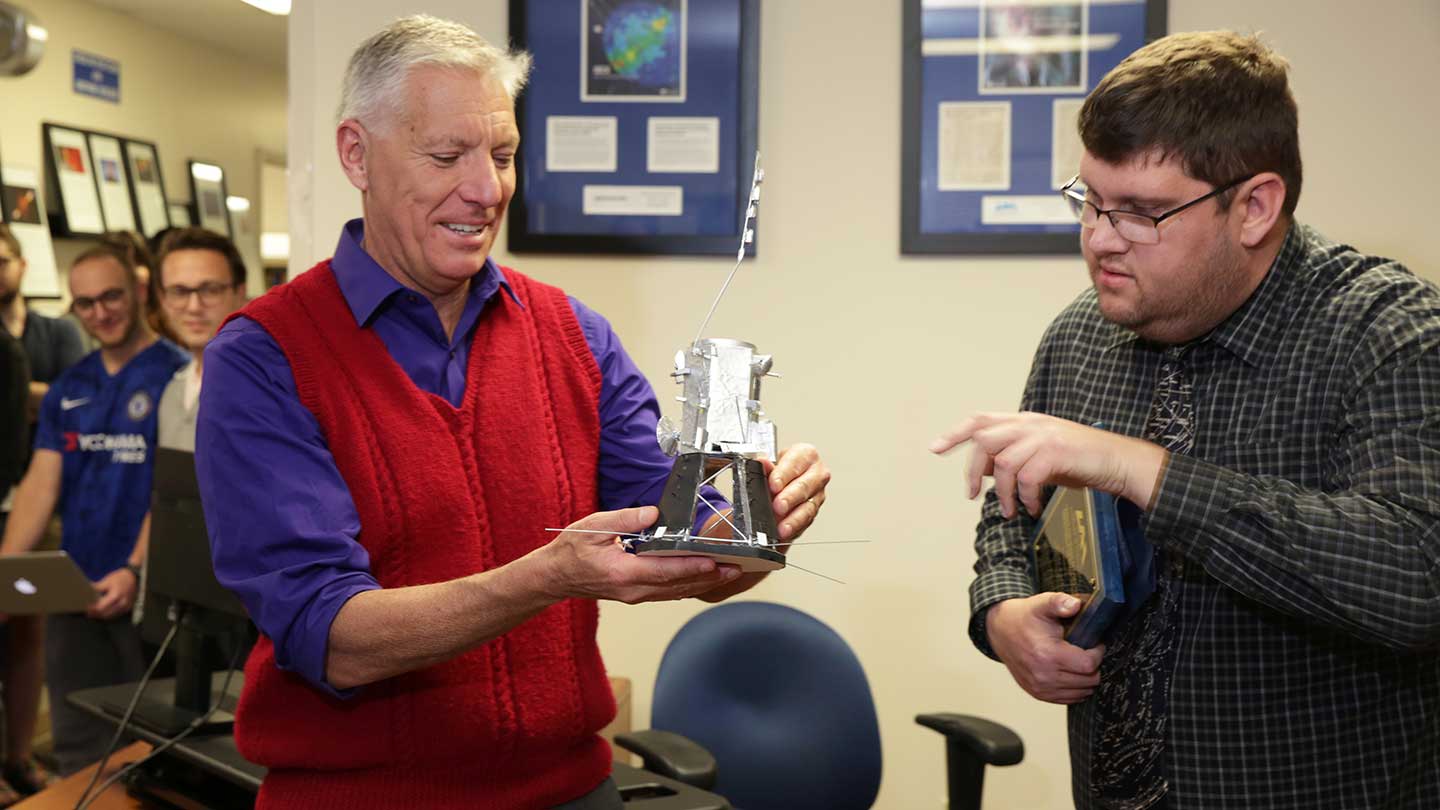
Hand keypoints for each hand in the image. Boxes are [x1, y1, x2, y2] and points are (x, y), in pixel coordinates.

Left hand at [88, 567, 137, 619]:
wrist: (134, 577)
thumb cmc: (120, 578)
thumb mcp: (107, 580)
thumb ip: (97, 588)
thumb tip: (86, 594)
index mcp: (116, 595)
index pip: (101, 607)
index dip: (92, 609)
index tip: (86, 608)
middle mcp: (122, 602)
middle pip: (105, 614)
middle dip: (96, 614)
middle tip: (88, 612)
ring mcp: (126, 606)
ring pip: (111, 616)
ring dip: (102, 615)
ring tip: (94, 613)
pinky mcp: (128, 608)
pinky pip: (116, 615)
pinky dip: (109, 614)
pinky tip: (103, 612)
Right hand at [540, 506, 740, 603]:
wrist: (554, 577)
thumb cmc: (571, 551)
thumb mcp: (593, 527)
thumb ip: (625, 519)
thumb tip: (652, 513)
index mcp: (624, 573)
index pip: (665, 571)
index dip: (692, 567)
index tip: (714, 562)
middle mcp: (634, 589)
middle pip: (678, 585)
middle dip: (709, 577)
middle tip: (736, 569)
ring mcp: (636, 595)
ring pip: (676, 592)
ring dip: (704, 583)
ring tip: (729, 574)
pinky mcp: (637, 594)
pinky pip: (668, 592)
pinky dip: (689, 586)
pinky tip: (705, 579)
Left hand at [765, 443, 829, 540]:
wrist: (785, 481)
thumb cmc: (781, 470)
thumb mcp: (772, 464)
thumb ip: (767, 466)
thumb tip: (761, 463)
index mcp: (806, 455)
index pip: (796, 463)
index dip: (783, 475)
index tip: (773, 485)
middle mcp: (817, 473)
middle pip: (805, 486)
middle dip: (790, 498)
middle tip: (778, 506)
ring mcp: (818, 493)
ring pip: (808, 507)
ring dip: (794, 519)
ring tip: (782, 527)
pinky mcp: (814, 511)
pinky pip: (806, 521)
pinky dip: (795, 528)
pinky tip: (786, 533)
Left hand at [929, 412, 1165, 517]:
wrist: (1119, 461)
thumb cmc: (1080, 461)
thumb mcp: (1040, 457)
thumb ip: (1012, 458)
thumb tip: (982, 470)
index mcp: (1024, 421)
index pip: (980, 420)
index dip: (955, 433)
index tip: (934, 448)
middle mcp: (1031, 423)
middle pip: (984, 439)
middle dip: (972, 470)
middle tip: (971, 495)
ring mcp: (1044, 436)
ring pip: (1003, 462)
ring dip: (1001, 493)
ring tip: (1009, 511)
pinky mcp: (1057, 452)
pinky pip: (1027, 477)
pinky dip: (1026, 497)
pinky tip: (1033, 509)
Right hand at [986, 593, 1104, 703]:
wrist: (1000, 630)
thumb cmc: (1023, 617)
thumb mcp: (1041, 604)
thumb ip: (1059, 602)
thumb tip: (1075, 605)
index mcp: (1048, 654)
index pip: (1089, 665)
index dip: (1098, 653)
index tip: (1095, 643)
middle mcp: (1044, 675)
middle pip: (1089, 681)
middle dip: (1094, 666)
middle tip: (1087, 651)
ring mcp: (1040, 687)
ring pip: (1082, 692)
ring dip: (1086, 678)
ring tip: (1078, 661)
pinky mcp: (1038, 693)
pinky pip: (1068, 699)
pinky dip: (1075, 688)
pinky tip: (1071, 673)